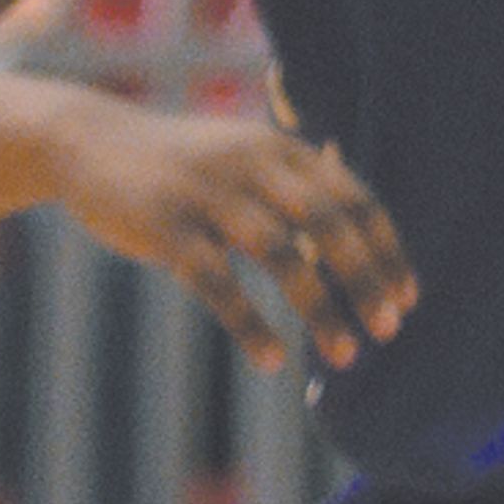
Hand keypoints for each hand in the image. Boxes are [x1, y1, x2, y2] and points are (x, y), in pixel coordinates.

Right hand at [36, 86, 416, 376]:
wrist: (95, 144)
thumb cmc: (184, 164)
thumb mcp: (245, 158)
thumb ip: (295, 187)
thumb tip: (349, 239)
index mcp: (283, 148)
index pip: (353, 198)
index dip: (385, 248)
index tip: (408, 298)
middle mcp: (255, 165)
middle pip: (329, 222)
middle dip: (365, 278)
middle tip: (388, 330)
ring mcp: (211, 195)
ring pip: (281, 254)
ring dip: (319, 308)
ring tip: (343, 355)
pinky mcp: (168, 229)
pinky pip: (217, 281)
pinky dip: (249, 321)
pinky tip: (272, 359)